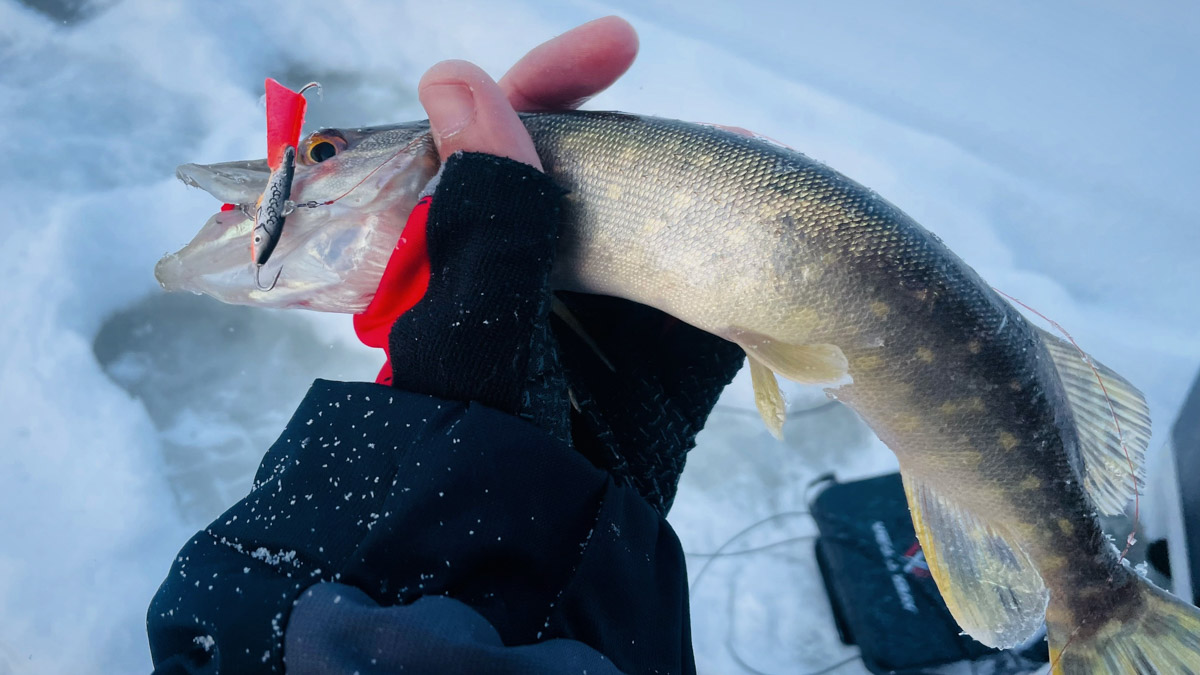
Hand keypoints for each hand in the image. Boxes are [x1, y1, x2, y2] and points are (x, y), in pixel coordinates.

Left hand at [357, 17, 745, 513]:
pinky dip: (740, 273)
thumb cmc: (472, 469)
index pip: (491, 148)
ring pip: (652, 234)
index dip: (547, 91)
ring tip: (758, 172)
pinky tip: (773, 240)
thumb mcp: (474, 342)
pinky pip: (702, 306)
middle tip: (719, 133)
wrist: (532, 594)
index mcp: (457, 266)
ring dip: (704, 200)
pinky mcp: (655, 374)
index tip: (615, 47)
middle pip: (585, 181)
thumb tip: (459, 81)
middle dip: (651, 146)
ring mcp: (595, 328)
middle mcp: (524, 285)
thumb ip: (483, 219)